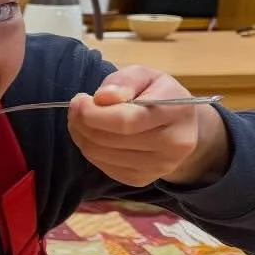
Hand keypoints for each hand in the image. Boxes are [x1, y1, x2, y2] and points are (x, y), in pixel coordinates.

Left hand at [68, 65, 229, 187]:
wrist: (179, 125)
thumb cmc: (157, 94)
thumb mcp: (144, 75)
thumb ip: (125, 81)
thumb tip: (102, 97)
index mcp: (177, 111)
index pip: (128, 120)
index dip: (95, 113)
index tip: (79, 101)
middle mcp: (174, 143)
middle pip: (112, 139)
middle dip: (84, 123)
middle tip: (75, 109)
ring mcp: (160, 166)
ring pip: (104, 155)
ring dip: (82, 137)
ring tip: (81, 121)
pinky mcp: (143, 179)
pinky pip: (105, 168)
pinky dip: (91, 151)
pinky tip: (92, 136)